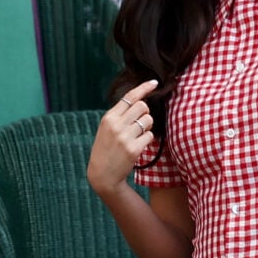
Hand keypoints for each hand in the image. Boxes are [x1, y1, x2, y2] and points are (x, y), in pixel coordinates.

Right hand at [87, 79, 157, 197]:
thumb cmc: (106, 149)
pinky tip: (139, 146)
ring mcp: (125, 137)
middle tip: (140, 123)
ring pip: (148, 120)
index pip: (129, 97)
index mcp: (109, 117)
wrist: (103, 175)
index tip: (154, 82)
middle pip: (143, 106)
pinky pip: (150, 136)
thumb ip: (120, 115)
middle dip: (146, 113)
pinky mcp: (134, 149)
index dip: (144, 88)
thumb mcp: (107, 129)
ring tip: (138, 136)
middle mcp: (116, 125)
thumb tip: (141, 101)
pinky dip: (148, 140)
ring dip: (148, 127)